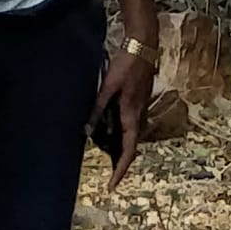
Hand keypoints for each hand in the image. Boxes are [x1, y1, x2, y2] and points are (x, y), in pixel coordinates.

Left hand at [92, 40, 154, 182]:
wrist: (144, 43)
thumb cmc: (127, 64)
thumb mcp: (109, 85)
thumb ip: (98, 106)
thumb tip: (87, 129)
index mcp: (132, 114)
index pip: (129, 150)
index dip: (120, 169)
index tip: (112, 186)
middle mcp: (140, 115)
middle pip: (132, 146)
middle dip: (120, 163)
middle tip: (109, 176)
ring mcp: (141, 107)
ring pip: (132, 135)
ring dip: (121, 148)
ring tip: (107, 158)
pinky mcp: (139, 99)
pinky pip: (131, 124)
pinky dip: (122, 134)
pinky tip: (110, 130)